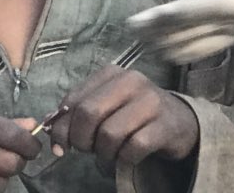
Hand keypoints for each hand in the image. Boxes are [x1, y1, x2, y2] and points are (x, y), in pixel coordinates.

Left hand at [48, 65, 198, 175]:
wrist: (181, 121)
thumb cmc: (134, 113)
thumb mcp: (106, 104)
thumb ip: (79, 111)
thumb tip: (52, 132)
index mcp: (110, 73)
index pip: (74, 100)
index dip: (61, 126)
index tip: (59, 145)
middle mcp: (130, 81)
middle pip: (89, 113)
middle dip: (81, 139)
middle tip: (86, 150)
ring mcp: (150, 102)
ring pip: (110, 134)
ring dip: (103, 153)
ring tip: (107, 155)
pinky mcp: (165, 126)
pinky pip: (133, 148)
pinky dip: (123, 160)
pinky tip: (123, 160)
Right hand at [128, 0, 233, 105]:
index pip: (211, 4)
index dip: (180, 11)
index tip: (151, 18)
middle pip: (199, 12)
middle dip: (166, 19)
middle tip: (132, 27)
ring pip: (204, 23)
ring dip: (176, 31)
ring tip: (147, 42)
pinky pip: (217, 34)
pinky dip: (195, 42)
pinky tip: (179, 52)